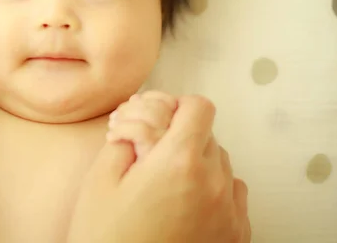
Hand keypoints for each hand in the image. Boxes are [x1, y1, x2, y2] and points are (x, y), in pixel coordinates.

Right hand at [68, 95, 249, 242]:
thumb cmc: (107, 239)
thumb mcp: (100, 180)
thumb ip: (125, 138)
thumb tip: (141, 123)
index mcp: (178, 162)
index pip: (198, 107)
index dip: (176, 107)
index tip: (159, 120)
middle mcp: (214, 183)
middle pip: (208, 135)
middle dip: (180, 137)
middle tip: (151, 155)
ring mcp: (230, 212)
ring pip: (222, 163)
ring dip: (198, 163)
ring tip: (166, 184)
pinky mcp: (236, 236)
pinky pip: (232, 194)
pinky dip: (213, 190)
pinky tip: (185, 205)